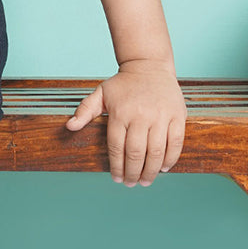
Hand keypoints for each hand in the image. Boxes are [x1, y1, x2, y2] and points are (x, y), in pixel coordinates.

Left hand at [65, 60, 185, 185]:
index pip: (117, 148)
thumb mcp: (101, 93)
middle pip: (136, 153)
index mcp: (120, 113)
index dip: (116, 167)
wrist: (149, 65)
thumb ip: (85, 110)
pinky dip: (170, 159)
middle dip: (132, 173)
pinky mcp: (177, 115)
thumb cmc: (123, 84)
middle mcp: (140, 115)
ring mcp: (161, 116)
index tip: (116, 178)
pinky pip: (175, 143)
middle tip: (130, 183)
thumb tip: (70, 127)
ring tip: (145, 181)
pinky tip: (163, 168)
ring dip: (150, 171)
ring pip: (156, 152)